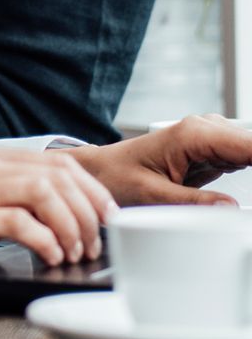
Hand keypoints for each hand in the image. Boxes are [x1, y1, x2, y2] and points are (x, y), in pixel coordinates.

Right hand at [0, 146, 115, 332]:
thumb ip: (13, 202)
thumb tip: (77, 212)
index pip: (57, 160)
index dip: (93, 191)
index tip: (109, 223)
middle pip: (56, 173)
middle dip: (89, 211)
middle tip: (94, 247)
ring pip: (42, 191)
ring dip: (71, 227)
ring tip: (74, 254)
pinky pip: (18, 221)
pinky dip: (45, 242)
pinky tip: (49, 259)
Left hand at [69, 114, 251, 205]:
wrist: (102, 171)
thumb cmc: (118, 177)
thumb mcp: (153, 195)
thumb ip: (193, 202)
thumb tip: (231, 208)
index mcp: (194, 134)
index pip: (251, 144)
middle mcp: (207, 130)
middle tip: (247, 207)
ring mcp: (213, 139)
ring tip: (220, 192)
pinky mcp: (215, 152)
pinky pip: (248, 159)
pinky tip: (247, 192)